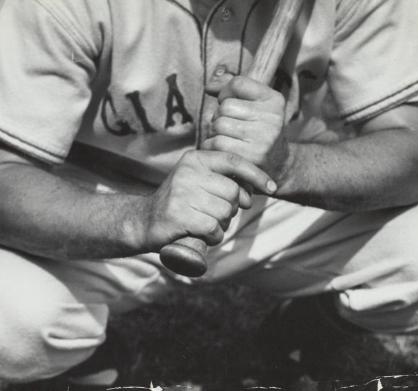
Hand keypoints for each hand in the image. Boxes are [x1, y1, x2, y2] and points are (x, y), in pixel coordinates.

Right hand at [143, 150, 276, 249]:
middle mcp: (188, 172)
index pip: (233, 161)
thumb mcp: (197, 181)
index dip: (256, 175)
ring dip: (223, 225)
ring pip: (224, 212)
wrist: (144, 221)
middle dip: (233, 209)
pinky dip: (214, 236)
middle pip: (232, 192)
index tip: (272, 187)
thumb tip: (254, 189)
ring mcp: (181, 193)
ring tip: (208, 225)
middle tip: (219, 215)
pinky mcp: (178, 215)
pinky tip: (205, 235)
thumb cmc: (180, 203)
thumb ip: (221, 179)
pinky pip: (213, 227)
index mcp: (195, 159)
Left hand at [202, 76, 288, 181]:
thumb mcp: (252, 105)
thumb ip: (230, 90)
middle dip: (219, 116)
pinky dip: (211, 146)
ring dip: (214, 132)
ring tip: (226, 138)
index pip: (238, 83)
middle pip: (226, 106)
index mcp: (274, 100)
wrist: (274, 164)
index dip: (225, 93)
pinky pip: (216, 143)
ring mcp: (264, 139)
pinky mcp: (251, 157)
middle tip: (229, 127)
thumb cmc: (256, 130)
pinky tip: (222, 150)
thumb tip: (209, 87)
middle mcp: (273, 118)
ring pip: (219, 124)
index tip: (230, 105)